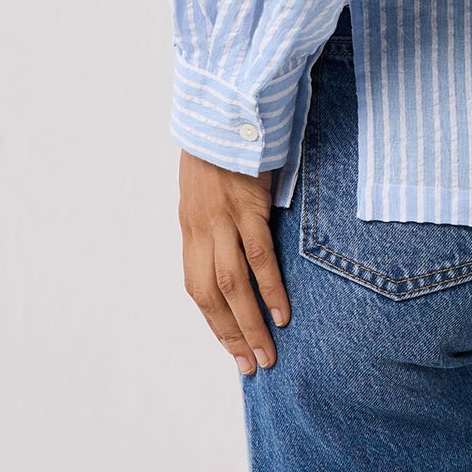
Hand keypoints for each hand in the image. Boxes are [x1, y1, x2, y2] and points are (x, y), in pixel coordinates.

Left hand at [178, 149, 291, 374]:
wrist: (225, 106)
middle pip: (211, 295)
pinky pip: (258, 256)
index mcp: (191, 227)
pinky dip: (269, 287)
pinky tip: (281, 313)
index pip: (197, 287)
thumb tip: (233, 250)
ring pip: (233, 284)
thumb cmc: (222, 145)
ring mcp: (222, 219)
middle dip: (230, 335)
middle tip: (251, 366)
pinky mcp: (247, 206)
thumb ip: (217, 220)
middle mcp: (200, 229)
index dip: (214, 322)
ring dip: (249, 323)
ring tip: (267, 352)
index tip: (232, 348)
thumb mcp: (209, 187)